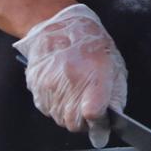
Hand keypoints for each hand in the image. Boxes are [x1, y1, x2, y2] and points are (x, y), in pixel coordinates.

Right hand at [12, 3, 126, 146]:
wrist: (57, 26)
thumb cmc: (89, 43)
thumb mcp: (114, 65)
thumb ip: (116, 95)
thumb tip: (114, 117)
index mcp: (92, 78)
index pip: (92, 114)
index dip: (98, 123)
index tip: (101, 121)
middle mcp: (68, 85)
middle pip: (74, 124)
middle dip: (83, 122)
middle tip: (87, 109)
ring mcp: (48, 87)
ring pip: (59, 119)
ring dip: (68, 113)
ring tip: (74, 94)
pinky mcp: (35, 88)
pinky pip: (46, 109)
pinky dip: (55, 105)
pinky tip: (61, 89)